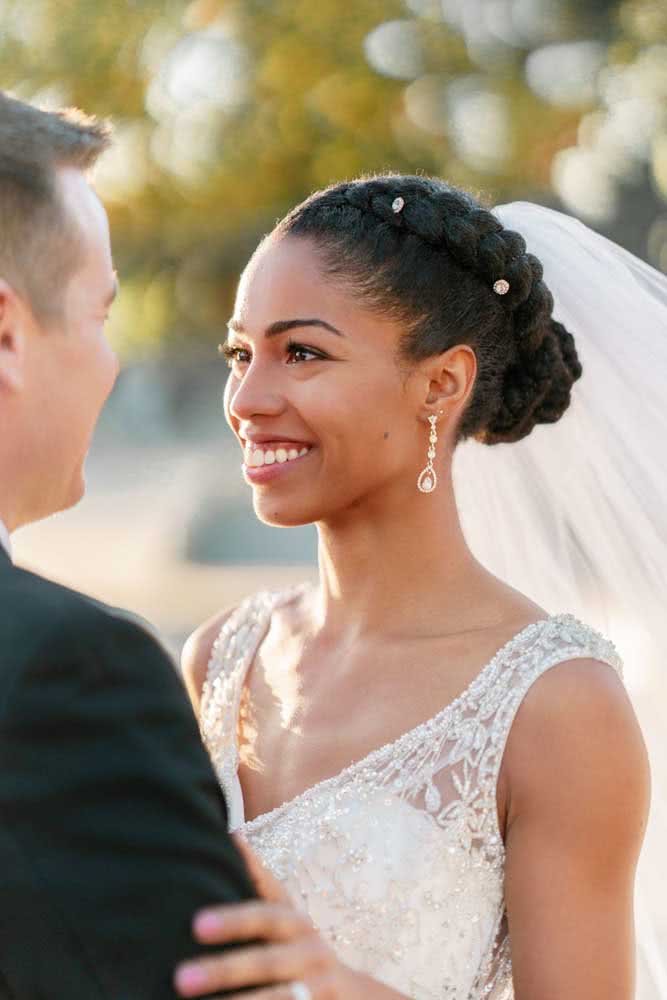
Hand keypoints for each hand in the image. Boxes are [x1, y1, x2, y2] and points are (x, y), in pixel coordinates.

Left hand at [174, 831, 361, 998]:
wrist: (352, 994)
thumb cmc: (299, 946)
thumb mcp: (286, 912)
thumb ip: (260, 879)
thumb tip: (231, 834)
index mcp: (293, 922)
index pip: (264, 916)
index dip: (233, 919)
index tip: (196, 924)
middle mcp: (308, 952)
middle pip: (266, 962)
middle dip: (225, 970)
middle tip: (181, 978)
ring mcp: (319, 985)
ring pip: (278, 998)